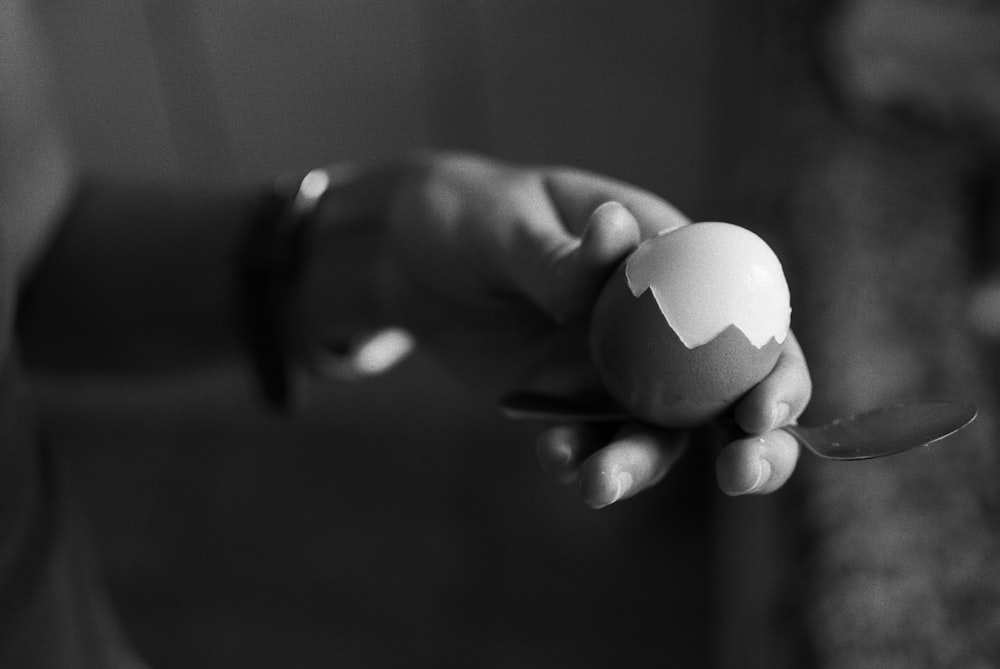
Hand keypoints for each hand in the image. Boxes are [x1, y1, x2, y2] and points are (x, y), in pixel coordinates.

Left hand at [310, 152, 810, 505]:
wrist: (403, 259)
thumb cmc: (465, 214)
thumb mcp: (503, 223)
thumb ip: (556, 250)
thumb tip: (617, 235)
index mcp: (665, 258)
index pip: (746, 313)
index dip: (773, 363)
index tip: (763, 411)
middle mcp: (655, 321)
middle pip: (728, 388)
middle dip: (751, 441)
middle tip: (740, 477)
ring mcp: (615, 367)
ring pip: (659, 431)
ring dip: (644, 464)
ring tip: (600, 484)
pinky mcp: (569, 401)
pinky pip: (591, 442)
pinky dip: (582, 461)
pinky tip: (556, 461)